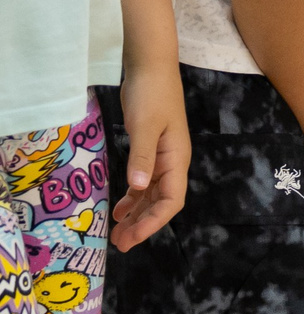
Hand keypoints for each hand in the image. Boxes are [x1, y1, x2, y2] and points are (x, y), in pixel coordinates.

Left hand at [108, 59, 187, 251]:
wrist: (150, 68)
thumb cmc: (150, 95)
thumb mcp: (144, 126)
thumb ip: (141, 157)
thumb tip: (138, 189)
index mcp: (176, 160)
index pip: (171, 201)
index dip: (153, 222)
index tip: (131, 237)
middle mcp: (172, 164)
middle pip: (162, 203)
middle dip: (143, 225)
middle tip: (120, 244)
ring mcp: (161, 158)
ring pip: (152, 196)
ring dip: (137, 215)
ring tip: (118, 233)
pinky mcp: (149, 151)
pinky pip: (143, 183)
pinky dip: (133, 198)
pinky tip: (119, 208)